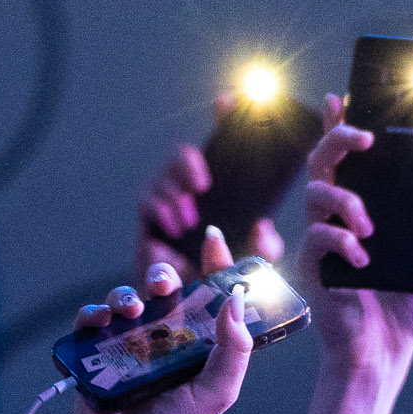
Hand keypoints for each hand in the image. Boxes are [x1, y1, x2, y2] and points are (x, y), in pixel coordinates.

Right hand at [70, 256, 256, 413]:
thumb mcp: (219, 389)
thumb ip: (235, 347)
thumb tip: (238, 298)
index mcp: (199, 343)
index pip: (209, 297)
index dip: (215, 266)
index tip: (215, 239)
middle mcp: (165, 338)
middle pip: (163, 290)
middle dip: (161, 276)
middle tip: (162, 284)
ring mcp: (129, 343)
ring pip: (126, 299)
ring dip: (126, 295)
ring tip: (131, 311)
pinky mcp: (97, 352)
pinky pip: (91, 319)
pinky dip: (94, 312)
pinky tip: (102, 321)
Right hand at [130, 104, 284, 284]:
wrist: (194, 311)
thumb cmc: (226, 282)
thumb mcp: (256, 264)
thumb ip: (264, 248)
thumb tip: (264, 227)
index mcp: (226, 192)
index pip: (225, 148)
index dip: (225, 120)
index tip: (229, 101)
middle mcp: (197, 192)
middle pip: (185, 157)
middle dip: (190, 161)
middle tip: (204, 181)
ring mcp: (171, 203)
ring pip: (165, 177)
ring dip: (175, 191)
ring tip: (190, 217)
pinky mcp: (150, 221)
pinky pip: (148, 202)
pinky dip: (160, 209)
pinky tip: (174, 222)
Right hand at [294, 93, 412, 384]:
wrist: (385, 351)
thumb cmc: (406, 304)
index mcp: (364, 205)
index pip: (350, 155)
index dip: (343, 122)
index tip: (348, 94)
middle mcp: (337, 214)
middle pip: (324, 160)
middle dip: (340, 138)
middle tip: (367, 136)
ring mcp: (320, 236)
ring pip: (316, 193)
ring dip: (346, 201)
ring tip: (370, 226)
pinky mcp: (312, 265)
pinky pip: (316, 238)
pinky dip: (341, 241)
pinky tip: (362, 257)